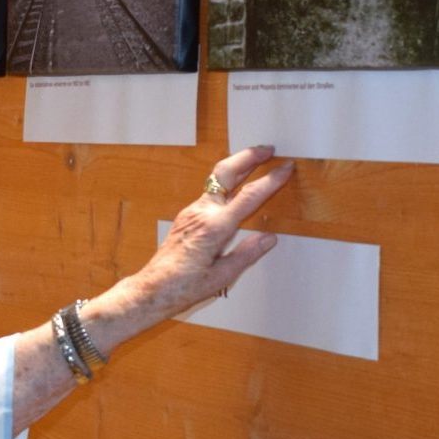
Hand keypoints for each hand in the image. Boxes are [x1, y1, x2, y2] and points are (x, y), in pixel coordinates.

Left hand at [122, 145, 293, 322]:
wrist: (153, 288)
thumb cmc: (185, 287)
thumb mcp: (222, 276)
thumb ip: (247, 254)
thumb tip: (270, 238)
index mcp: (214, 228)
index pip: (249, 196)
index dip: (270, 180)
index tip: (286, 168)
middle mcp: (201, 213)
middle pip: (226, 172)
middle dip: (248, 156)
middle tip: (268, 149)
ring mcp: (191, 212)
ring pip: (216, 180)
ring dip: (236, 167)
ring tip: (255, 161)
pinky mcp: (186, 216)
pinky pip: (209, 194)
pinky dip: (226, 184)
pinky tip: (235, 188)